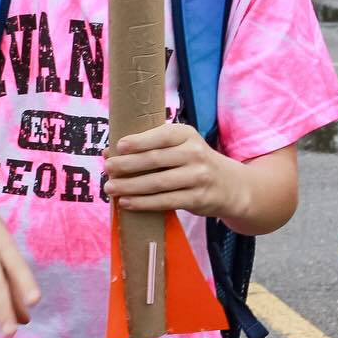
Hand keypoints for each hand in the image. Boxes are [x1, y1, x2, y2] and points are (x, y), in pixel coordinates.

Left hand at [103, 122, 244, 218]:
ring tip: (110, 188)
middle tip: (108, 169)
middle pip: (155, 160)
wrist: (230, 185)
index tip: (118, 147)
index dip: (138, 142)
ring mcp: (198, 177)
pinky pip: (165, 201)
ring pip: (157, 183)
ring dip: (130, 186)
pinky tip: (127, 202)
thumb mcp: (180, 146)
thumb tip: (108, 152)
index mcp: (186, 134)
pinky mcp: (197, 198)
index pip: (160, 136)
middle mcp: (194, 153)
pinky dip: (143, 203)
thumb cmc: (194, 162)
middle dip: (127, 165)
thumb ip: (149, 147)